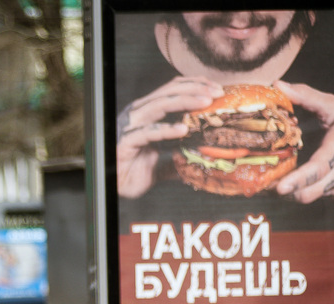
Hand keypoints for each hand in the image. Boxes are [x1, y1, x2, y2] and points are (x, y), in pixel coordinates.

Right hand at [116, 77, 223, 197]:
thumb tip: (209, 156)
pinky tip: (183, 130)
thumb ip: (184, 154)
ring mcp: (130, 126)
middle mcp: (137, 113)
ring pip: (159, 105)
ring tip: (205, 103)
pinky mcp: (125, 142)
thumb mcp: (167, 160)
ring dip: (185, 101)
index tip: (218, 90)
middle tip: (218, 93)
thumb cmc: (135, 171)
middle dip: (196, 89)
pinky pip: (148, 132)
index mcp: (146, 111)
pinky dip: (166, 129)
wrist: (115, 188)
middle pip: (169, 91)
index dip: (196, 84)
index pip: (173, 88)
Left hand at [274, 80, 333, 202]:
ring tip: (279, 181)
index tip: (279, 188)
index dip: (299, 179)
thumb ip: (307, 96)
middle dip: (285, 191)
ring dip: (292, 193)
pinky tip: (296, 182)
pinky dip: (303, 192)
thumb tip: (277, 85)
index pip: (319, 167)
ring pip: (311, 197)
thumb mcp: (333, 106)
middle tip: (265, 184)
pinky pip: (317, 197)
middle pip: (310, 192)